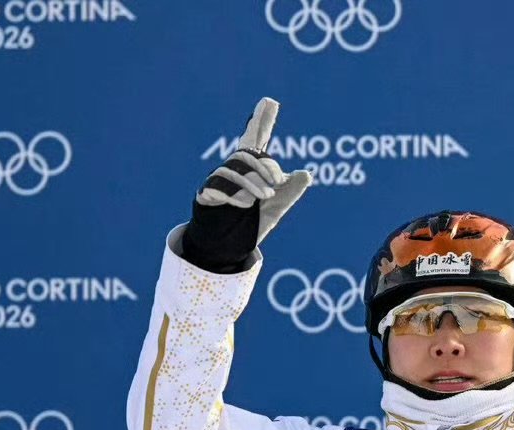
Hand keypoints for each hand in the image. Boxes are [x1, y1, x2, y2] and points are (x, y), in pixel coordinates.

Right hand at [182, 97, 311, 271]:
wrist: (230, 245)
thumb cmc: (253, 220)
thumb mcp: (277, 206)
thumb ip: (291, 191)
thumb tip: (307, 174)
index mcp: (253, 167)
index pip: (257, 138)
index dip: (263, 120)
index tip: (270, 101)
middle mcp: (234, 168)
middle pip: (247, 155)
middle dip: (264, 167)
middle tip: (277, 185)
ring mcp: (218, 179)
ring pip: (233, 169)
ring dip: (251, 183)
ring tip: (263, 197)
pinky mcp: (206, 193)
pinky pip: (215, 186)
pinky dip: (231, 194)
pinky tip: (243, 205)